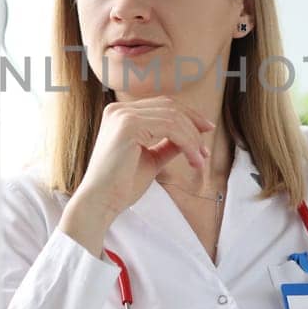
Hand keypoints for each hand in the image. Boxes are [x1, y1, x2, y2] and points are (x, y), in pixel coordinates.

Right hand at [62, 96, 215, 246]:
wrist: (100, 203)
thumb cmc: (122, 185)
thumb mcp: (151, 159)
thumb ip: (168, 144)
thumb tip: (193, 137)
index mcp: (120, 114)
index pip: (162, 105)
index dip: (188, 116)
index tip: (206, 132)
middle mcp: (119, 109)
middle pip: (170, 107)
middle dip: (194, 126)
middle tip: (206, 150)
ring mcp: (122, 115)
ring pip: (173, 117)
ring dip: (193, 139)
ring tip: (200, 160)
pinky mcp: (128, 125)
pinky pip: (170, 128)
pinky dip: (187, 143)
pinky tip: (193, 160)